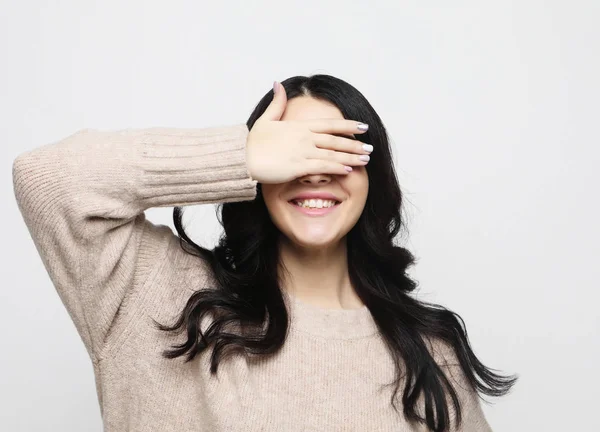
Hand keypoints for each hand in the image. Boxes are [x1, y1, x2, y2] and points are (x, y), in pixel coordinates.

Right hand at [245, 81, 371, 183]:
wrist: (241, 158)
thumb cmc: (252, 143)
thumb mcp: (265, 119)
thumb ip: (277, 103)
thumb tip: (278, 84)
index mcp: (299, 126)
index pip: (330, 124)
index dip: (348, 125)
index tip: (364, 127)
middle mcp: (304, 137)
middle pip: (336, 140)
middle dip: (355, 144)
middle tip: (371, 148)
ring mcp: (302, 151)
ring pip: (333, 153)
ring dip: (351, 157)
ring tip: (366, 160)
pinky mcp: (298, 166)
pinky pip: (323, 166)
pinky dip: (337, 167)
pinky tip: (349, 170)